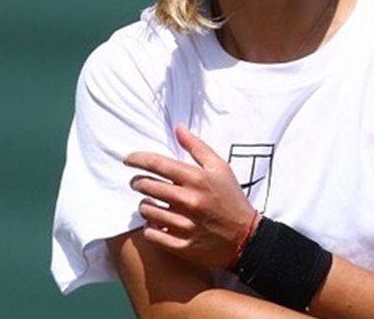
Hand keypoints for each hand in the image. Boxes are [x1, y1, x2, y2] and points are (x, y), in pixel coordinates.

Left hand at [124, 124, 255, 269]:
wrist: (246, 237)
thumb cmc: (231, 198)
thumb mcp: (220, 168)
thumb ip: (197, 147)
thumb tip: (178, 128)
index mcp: (197, 179)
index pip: (158, 164)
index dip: (137, 159)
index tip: (128, 159)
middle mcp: (189, 201)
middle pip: (147, 187)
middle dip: (138, 183)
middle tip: (139, 184)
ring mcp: (185, 225)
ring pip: (147, 211)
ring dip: (144, 206)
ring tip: (150, 204)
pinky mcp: (182, 245)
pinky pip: (152, 235)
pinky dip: (150, 228)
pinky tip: (156, 224)